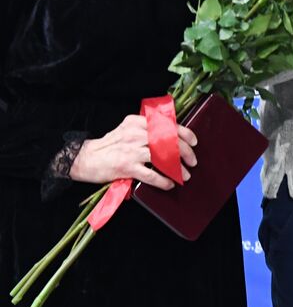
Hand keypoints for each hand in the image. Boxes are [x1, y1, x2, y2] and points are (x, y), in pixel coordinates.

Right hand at [68, 115, 197, 189]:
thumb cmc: (110, 146)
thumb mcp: (128, 130)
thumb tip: (173, 134)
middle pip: (168, 141)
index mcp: (137, 123)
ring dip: (177, 168)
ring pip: (163, 157)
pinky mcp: (126, 167)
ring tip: (185, 175)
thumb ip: (147, 130)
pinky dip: (163, 180)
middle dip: (185, 152)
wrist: (84, 158)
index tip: (193, 142)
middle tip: (192, 161)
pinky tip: (169, 184)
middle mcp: (135, 134)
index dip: (184, 134)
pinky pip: (151, 175)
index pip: (167, 125)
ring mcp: (131, 151)